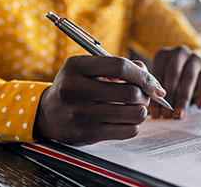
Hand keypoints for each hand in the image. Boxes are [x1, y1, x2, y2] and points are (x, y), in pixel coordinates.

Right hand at [34, 56, 165, 144]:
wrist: (47, 114)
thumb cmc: (75, 87)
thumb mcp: (88, 68)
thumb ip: (118, 67)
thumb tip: (148, 76)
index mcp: (76, 67)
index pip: (120, 67)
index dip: (143, 75)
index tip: (153, 84)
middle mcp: (76, 90)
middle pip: (130, 93)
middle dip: (145, 95)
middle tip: (144, 96)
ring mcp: (81, 114)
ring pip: (134, 113)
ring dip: (142, 111)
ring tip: (136, 107)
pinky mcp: (88, 134)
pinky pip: (128, 131)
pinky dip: (134, 125)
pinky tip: (126, 120)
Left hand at [150, 46, 200, 118]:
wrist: (194, 69)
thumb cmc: (172, 79)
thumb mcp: (162, 81)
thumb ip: (157, 93)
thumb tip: (155, 113)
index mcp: (163, 55)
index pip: (157, 75)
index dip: (156, 95)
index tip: (156, 113)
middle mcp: (179, 53)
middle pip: (173, 73)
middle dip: (170, 96)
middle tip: (167, 115)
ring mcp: (195, 58)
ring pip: (189, 76)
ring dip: (183, 97)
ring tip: (179, 114)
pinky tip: (200, 106)